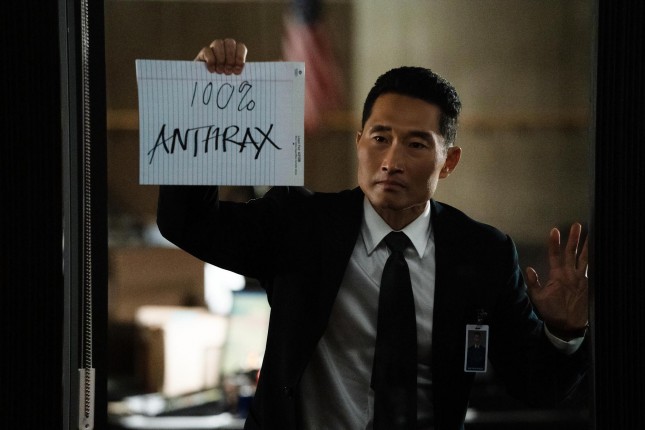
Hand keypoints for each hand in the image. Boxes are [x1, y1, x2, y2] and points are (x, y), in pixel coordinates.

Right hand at [195, 38, 246, 74]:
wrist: (207, 82)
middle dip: (230, 58)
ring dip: (220, 59)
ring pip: (218, 43)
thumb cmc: (223, 79)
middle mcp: (225, 46)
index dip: (240, 58)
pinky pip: (207, 50)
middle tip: (228, 71)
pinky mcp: (204, 52)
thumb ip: (237, 72)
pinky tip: (212, 70)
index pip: (241, 47)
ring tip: (220, 71)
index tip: (237, 70)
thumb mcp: (232, 76)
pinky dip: (211, 61)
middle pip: (230, 43)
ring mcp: (214, 47)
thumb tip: (239, 71)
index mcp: (235, 50)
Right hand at [526, 223, 588, 339]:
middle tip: (576, 225)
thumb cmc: (552, 311)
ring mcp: (582, 279)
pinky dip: (594, 260)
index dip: (554, 242)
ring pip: (585, 259)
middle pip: (572, 253)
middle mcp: (571, 274)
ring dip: (587, 246)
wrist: (568, 326)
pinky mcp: (589, 285)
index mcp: (557, 276)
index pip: (555, 255)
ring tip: (591, 235)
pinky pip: (592, 269)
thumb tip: (528, 268)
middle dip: (573, 238)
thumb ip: (533, 282)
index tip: (554, 230)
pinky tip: (596, 254)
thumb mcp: (537, 298)